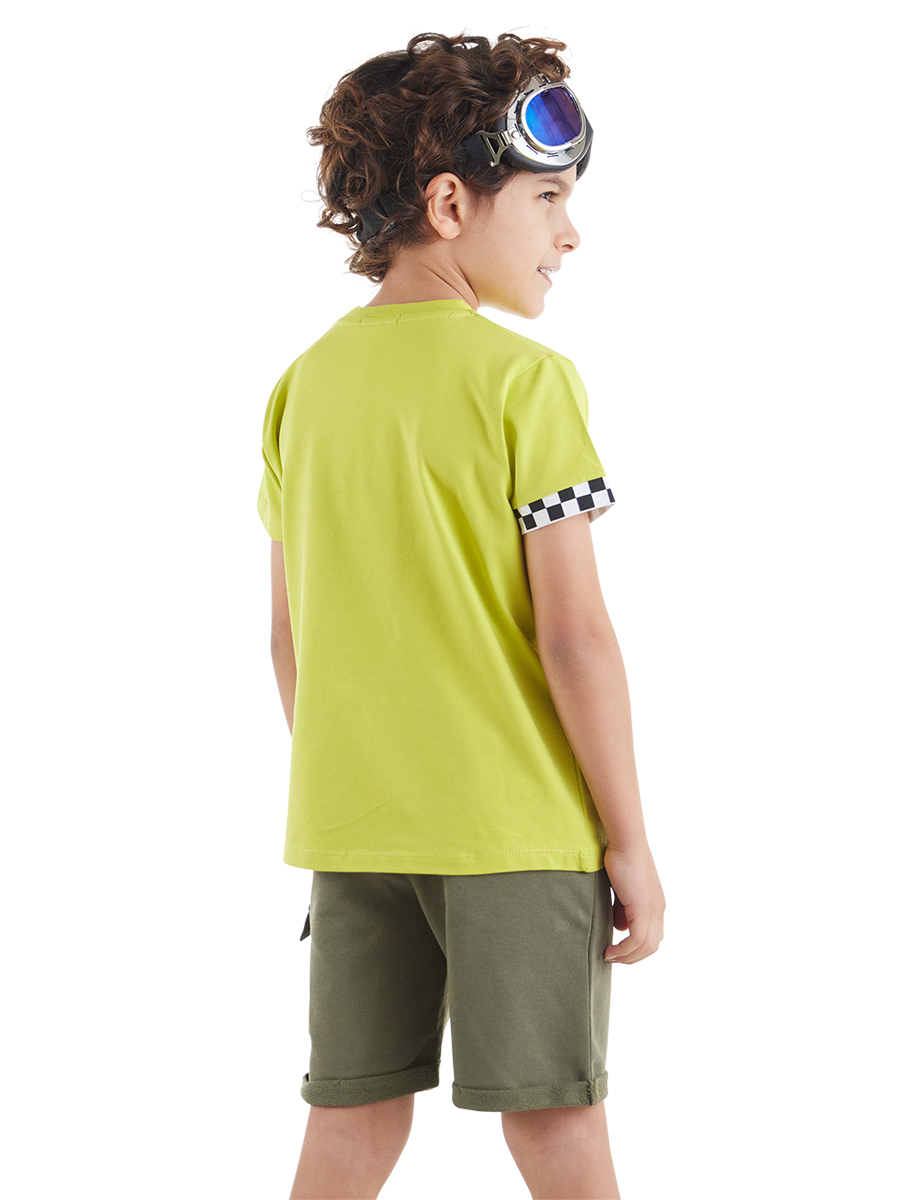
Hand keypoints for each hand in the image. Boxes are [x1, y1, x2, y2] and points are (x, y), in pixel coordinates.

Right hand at [602, 841, 664, 964]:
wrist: (626, 842)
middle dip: (632, 958)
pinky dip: (624, 950)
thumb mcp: (622, 890)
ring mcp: (653, 910)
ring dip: (627, 957)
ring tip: (610, 957)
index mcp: (656, 905)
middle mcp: (658, 910)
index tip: (618, 952)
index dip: (636, 949)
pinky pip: (637, 940)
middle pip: (652, 946)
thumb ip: (622, 909)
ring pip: (646, 946)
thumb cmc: (621, 859)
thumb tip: (620, 928)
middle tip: (613, 959)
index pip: (652, 937)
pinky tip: (611, 950)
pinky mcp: (643, 908)